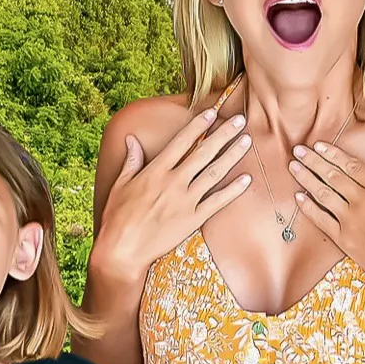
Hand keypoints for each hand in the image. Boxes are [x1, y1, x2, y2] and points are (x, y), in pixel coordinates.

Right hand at [92, 106, 252, 280]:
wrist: (122, 250)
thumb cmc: (117, 217)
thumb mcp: (120, 185)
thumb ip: (131, 161)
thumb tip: (132, 140)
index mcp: (155, 171)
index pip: (182, 142)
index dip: (198, 126)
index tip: (212, 113)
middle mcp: (173, 182)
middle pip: (204, 153)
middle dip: (223, 134)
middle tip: (240, 121)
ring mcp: (185, 201)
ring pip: (214, 173)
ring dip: (232, 156)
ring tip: (247, 142)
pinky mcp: (193, 219)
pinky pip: (217, 202)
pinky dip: (233, 190)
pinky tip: (246, 179)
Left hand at [290, 140, 364, 325]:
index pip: (354, 167)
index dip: (335, 154)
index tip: (320, 145)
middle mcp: (363, 201)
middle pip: (334, 177)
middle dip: (315, 162)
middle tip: (298, 149)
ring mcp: (351, 220)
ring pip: (324, 194)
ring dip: (307, 179)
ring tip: (293, 166)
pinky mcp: (344, 240)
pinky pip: (321, 220)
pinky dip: (309, 208)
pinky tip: (298, 198)